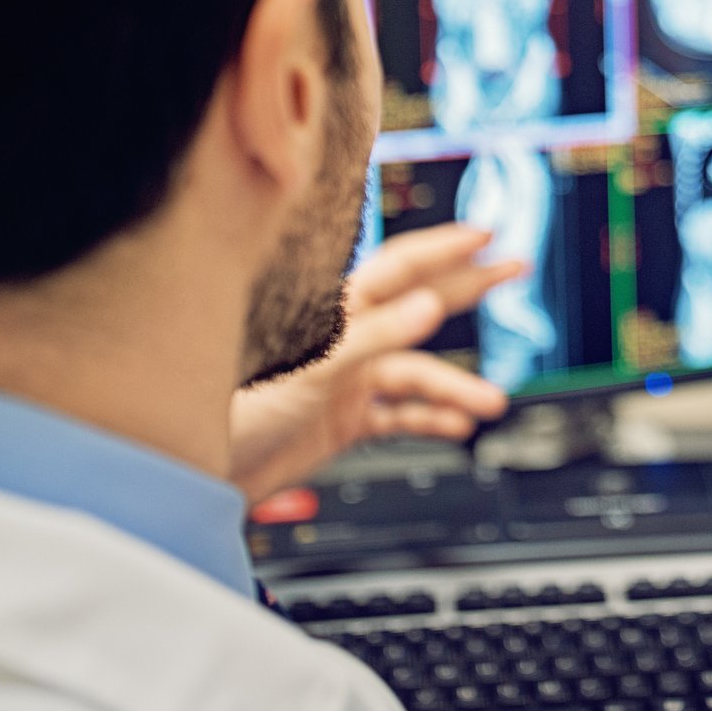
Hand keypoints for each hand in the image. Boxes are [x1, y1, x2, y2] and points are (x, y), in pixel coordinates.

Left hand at [228, 224, 519, 502]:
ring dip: (454, 387)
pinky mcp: (343, 418)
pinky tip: (455, 425)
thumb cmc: (234, 412)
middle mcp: (345, 339)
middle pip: (419, 304)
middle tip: (515, 268)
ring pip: (415, 373)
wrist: (196, 474)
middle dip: (468, 286)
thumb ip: (371, 337)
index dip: (444, 249)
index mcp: (334, 313)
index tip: (485, 236)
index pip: (399, 267)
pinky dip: (428, 419)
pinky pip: (398, 414)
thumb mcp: (308, 369)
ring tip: (490, 402)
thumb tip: (429, 307)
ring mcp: (346, 378)